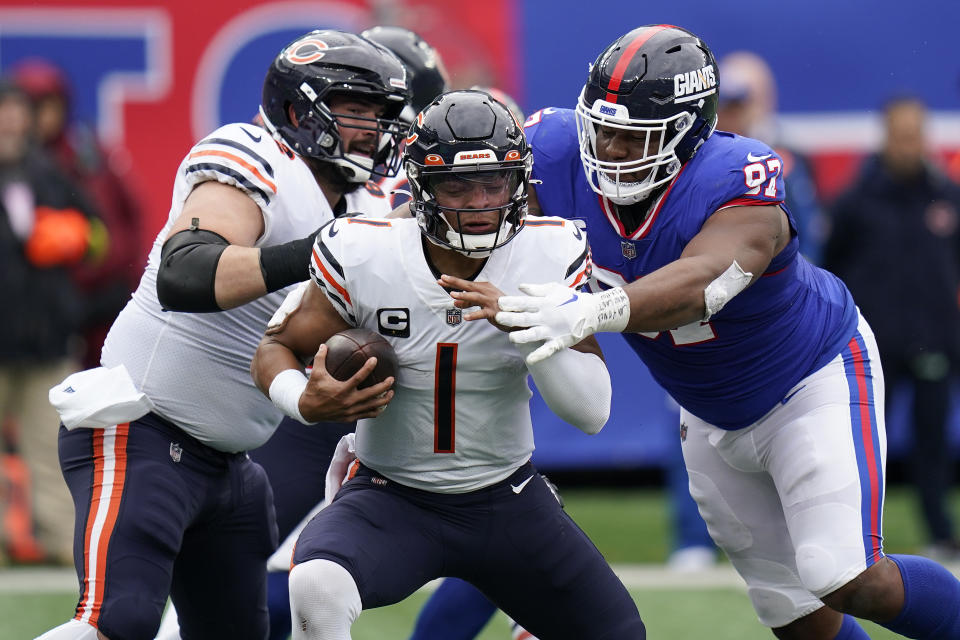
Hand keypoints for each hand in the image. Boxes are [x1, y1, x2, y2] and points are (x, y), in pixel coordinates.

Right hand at [300, 345, 394, 421]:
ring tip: (392, 392)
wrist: (308, 411)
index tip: (375, 360)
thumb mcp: (315, 374)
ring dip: (384, 400)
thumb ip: (320, 358)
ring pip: (372, 406)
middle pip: (371, 394)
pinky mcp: (350, 418)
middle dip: (383, 387)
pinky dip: (376, 410)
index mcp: (341, 390)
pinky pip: (367, 415)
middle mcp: (348, 401)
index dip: (368, 368)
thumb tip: (323, 344)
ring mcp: (350, 411)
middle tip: (391, 379)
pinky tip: (382, 405)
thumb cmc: (313, 390)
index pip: (358, 378)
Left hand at [439, 274, 514, 332]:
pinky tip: (466, 317)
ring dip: (464, 296)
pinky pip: (482, 313)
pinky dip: (474, 315)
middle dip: (455, 282)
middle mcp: (487, 291)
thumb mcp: (481, 303)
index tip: (441, 279)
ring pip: (475, 297)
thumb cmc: (498, 307)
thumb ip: (468, 302)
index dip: (453, 281)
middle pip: (469, 286)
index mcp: (484, 287)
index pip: (466, 283)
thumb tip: (455, 301)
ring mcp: (491, 301)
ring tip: (453, 295)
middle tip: (443, 279)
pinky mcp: (494, 312)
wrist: (515, 315)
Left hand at [496, 283, 628, 363]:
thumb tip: (520, 287)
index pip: (524, 303)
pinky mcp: (559, 341)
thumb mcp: (554, 289)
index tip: (500, 303)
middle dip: (511, 318)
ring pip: (534, 334)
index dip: (512, 303)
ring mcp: (552, 330)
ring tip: (512, 338)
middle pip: (526, 318)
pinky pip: (548, 349)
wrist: (592, 311)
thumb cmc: (570, 299)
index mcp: (544, 303)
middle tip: (498, 317)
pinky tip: (530, 360)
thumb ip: (536, 290)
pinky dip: (540, 355)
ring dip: (523, 337)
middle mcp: (546, 316)